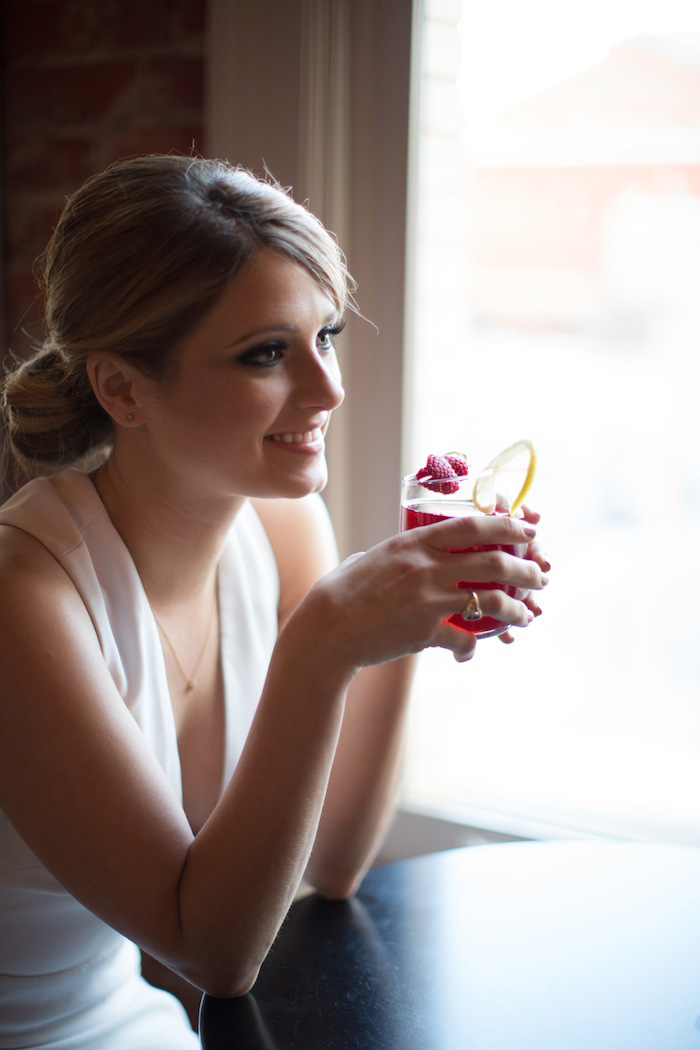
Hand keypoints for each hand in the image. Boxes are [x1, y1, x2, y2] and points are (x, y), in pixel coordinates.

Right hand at [295, 512, 547, 672]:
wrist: (326, 631)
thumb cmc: (342, 593)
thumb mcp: (372, 558)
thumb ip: (400, 553)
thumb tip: (414, 552)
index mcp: (414, 542)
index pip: (472, 525)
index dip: (507, 526)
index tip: (528, 530)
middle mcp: (426, 567)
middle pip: (493, 561)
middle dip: (526, 570)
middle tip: (540, 577)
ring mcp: (428, 599)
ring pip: (492, 601)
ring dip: (517, 609)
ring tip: (526, 616)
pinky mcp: (426, 631)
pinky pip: (466, 640)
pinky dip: (472, 649)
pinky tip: (470, 654)